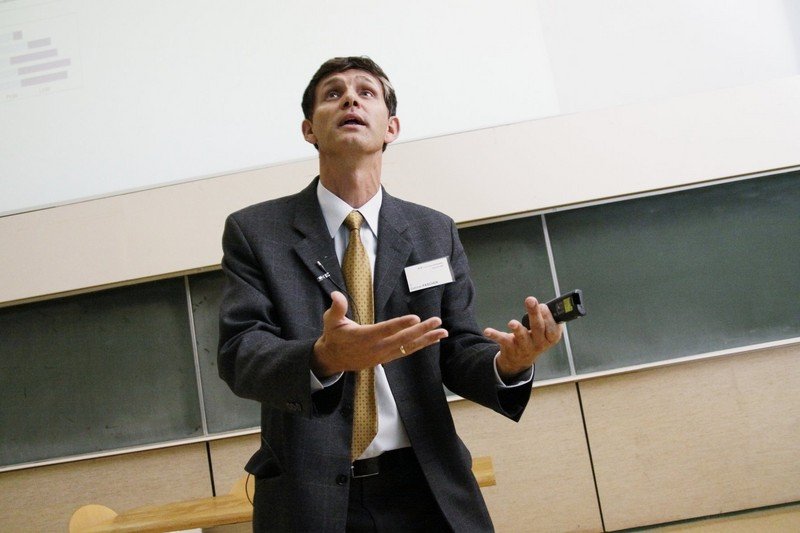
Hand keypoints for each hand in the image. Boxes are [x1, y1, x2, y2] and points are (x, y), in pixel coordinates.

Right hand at [312, 291, 448, 377]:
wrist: (333, 359)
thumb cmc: (333, 336)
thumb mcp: (330, 321)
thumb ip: (336, 308)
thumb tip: (336, 294)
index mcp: (364, 337)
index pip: (385, 330)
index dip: (400, 324)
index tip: (415, 318)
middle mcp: (376, 348)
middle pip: (402, 339)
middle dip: (421, 330)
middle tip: (437, 321)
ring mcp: (383, 355)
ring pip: (408, 347)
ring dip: (426, 339)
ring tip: (443, 332)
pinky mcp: (387, 358)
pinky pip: (406, 352)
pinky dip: (420, 345)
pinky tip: (432, 339)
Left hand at [484, 296, 562, 380]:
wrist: (520, 360)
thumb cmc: (535, 339)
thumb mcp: (546, 332)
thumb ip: (548, 319)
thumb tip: (541, 304)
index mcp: (550, 338)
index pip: (553, 329)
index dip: (548, 316)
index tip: (542, 305)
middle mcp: (539, 343)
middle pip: (538, 327)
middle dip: (534, 314)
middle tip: (531, 300)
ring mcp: (524, 346)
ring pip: (522, 336)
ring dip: (517, 329)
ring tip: (512, 323)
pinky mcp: (510, 347)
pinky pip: (502, 340)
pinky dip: (494, 335)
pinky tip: (487, 331)